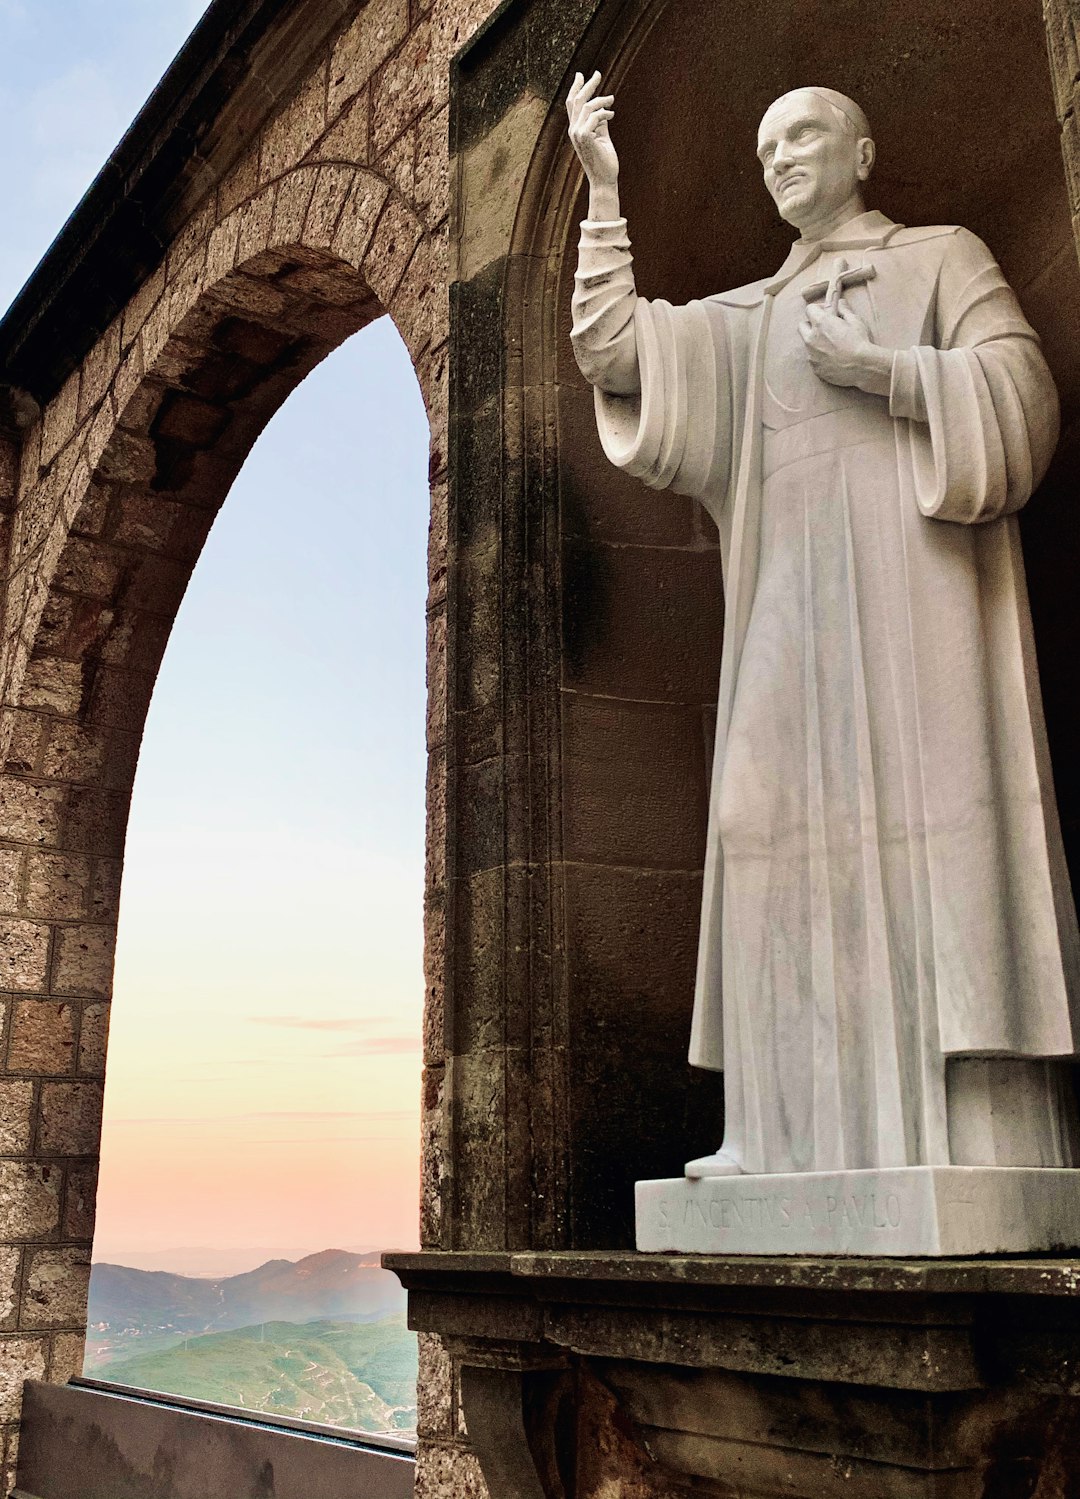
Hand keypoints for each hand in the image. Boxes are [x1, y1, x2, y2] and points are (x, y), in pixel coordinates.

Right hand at [567, 71, 618, 188]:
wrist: (604, 180)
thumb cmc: (604, 161)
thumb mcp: (602, 137)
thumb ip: (600, 122)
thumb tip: (604, 108)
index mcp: (576, 130)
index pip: (572, 105)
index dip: (575, 88)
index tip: (581, 75)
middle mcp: (573, 131)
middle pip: (577, 100)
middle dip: (588, 85)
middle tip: (598, 73)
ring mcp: (577, 134)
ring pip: (587, 106)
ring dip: (601, 100)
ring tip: (612, 100)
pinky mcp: (585, 137)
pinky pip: (594, 116)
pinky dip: (604, 113)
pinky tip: (612, 115)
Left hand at [798, 299, 891, 395]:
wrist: (861, 367)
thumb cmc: (859, 342)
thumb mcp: (855, 321)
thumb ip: (844, 310)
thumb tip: (839, 303)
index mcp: (820, 323)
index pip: (809, 309)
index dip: (818, 309)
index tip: (826, 312)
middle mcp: (811, 338)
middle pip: (802, 326)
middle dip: (811, 324)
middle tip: (824, 328)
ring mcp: (811, 354)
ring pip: (807, 344)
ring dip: (815, 341)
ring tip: (831, 345)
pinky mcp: (814, 368)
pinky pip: (813, 358)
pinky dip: (819, 356)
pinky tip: (832, 358)